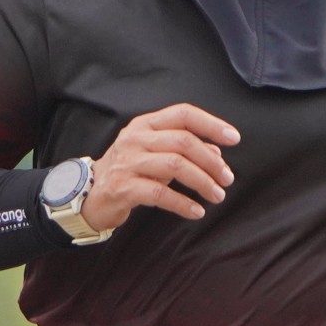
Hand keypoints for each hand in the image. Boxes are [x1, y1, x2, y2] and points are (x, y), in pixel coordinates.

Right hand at [80, 104, 240, 231]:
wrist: (91, 194)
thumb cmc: (129, 171)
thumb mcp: (155, 154)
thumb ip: (184, 150)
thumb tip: (217, 152)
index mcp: (146, 125)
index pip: (183, 114)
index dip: (211, 124)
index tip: (234, 138)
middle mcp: (136, 138)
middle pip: (183, 142)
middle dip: (211, 161)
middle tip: (227, 179)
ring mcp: (127, 162)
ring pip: (174, 165)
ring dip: (202, 182)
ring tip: (217, 195)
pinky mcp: (123, 187)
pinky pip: (160, 193)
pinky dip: (183, 203)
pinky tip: (196, 211)